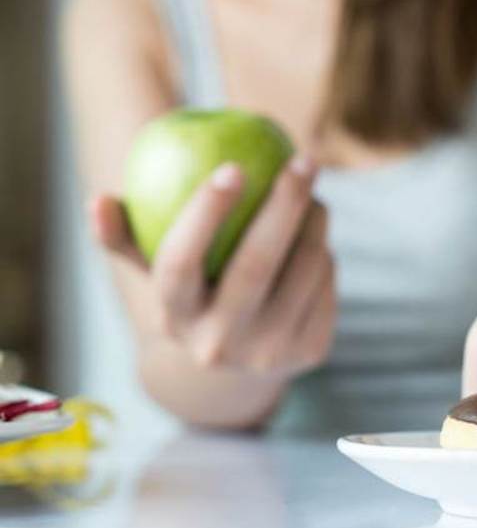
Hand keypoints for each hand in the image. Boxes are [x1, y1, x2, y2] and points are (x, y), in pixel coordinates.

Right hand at [88, 157, 334, 377]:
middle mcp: (220, 343)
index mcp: (175, 318)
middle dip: (284, 203)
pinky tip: (316, 238)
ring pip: (305, 269)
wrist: (236, 368)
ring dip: (316, 221)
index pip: (181, 263)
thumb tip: (98, 200)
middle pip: (257, 264)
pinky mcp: (311, 352)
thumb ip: (124, 238)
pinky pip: (327, 283)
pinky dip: (325, 251)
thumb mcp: (155, 274)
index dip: (204, 213)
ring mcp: (270, 353)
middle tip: (302, 159)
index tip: (231, 166)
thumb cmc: (193, 294)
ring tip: (312, 194)